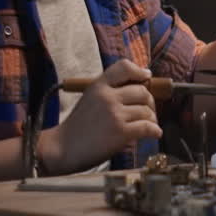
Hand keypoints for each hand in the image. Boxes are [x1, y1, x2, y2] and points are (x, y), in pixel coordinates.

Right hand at [39, 59, 160, 173]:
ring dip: (152, 119)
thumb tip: (139, 91)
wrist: (61, 149)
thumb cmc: (77, 127)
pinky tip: (154, 133)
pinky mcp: (120, 132)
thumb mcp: (89, 99)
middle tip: (148, 111)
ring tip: (149, 125)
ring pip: (146, 111)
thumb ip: (109, 92)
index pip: (124, 67)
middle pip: (142, 91)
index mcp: (98, 86)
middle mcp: (107, 97)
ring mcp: (114, 114)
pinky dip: (155, 131)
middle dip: (149, 102)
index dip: (139, 71)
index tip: (146, 76)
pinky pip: (147, 127)